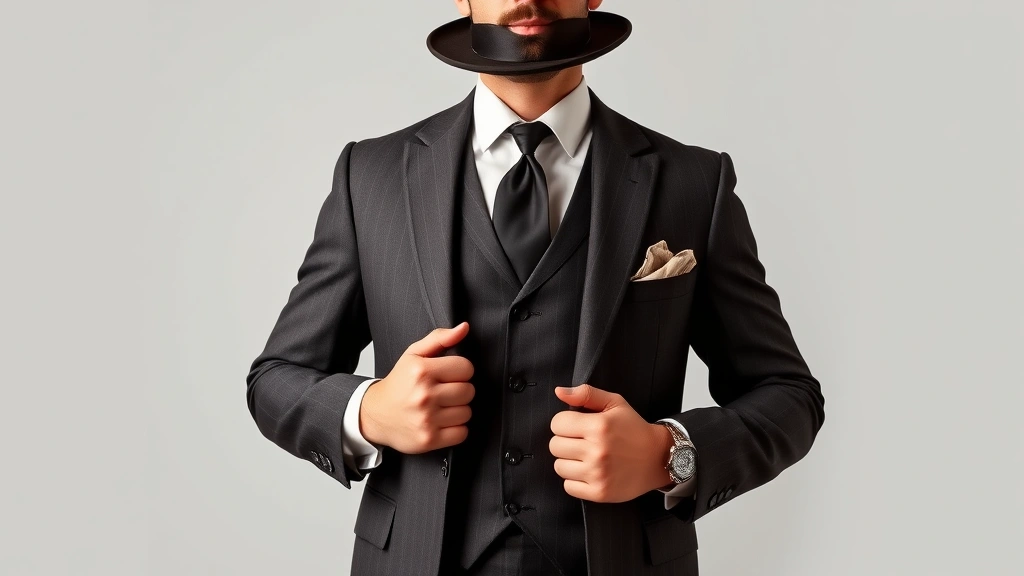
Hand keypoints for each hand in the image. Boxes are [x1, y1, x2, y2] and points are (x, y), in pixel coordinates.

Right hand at [360, 322, 475, 453]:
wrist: (374, 414)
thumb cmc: (398, 384)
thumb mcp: (414, 355)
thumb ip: (440, 338)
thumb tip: (464, 327)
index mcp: (421, 371)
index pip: (466, 367)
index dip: (460, 371)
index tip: (449, 375)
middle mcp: (424, 395)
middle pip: (469, 391)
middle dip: (460, 391)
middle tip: (444, 392)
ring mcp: (426, 419)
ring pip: (467, 413)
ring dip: (458, 411)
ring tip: (441, 408)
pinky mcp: (428, 439)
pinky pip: (462, 433)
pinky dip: (456, 429)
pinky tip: (441, 422)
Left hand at [549, 384, 673, 502]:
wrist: (658, 458)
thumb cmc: (634, 429)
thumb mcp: (615, 403)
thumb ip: (586, 394)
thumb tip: (559, 392)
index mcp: (599, 426)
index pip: (557, 424)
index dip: (565, 423)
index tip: (576, 426)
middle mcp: (597, 451)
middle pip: (555, 446)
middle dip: (565, 441)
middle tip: (582, 442)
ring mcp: (598, 474)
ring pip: (559, 466)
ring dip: (569, 461)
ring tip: (586, 457)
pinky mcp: (599, 493)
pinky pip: (568, 486)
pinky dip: (576, 480)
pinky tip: (590, 472)